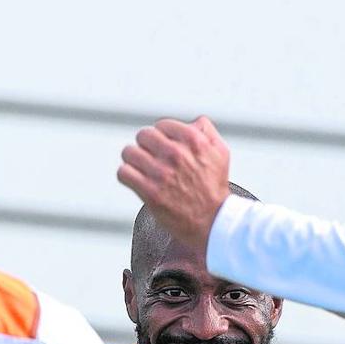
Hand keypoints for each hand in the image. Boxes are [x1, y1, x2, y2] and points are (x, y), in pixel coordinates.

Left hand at [117, 116, 230, 251]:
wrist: (212, 222)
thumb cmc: (214, 187)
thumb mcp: (220, 153)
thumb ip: (206, 131)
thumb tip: (192, 121)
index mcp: (193, 140)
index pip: (161, 126)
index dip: (162, 137)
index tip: (164, 150)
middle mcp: (176, 153)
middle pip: (143, 136)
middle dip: (146, 147)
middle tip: (152, 160)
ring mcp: (161, 173)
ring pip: (129, 152)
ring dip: (134, 161)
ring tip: (142, 170)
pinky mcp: (149, 192)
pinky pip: (124, 173)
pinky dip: (127, 176)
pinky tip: (137, 181)